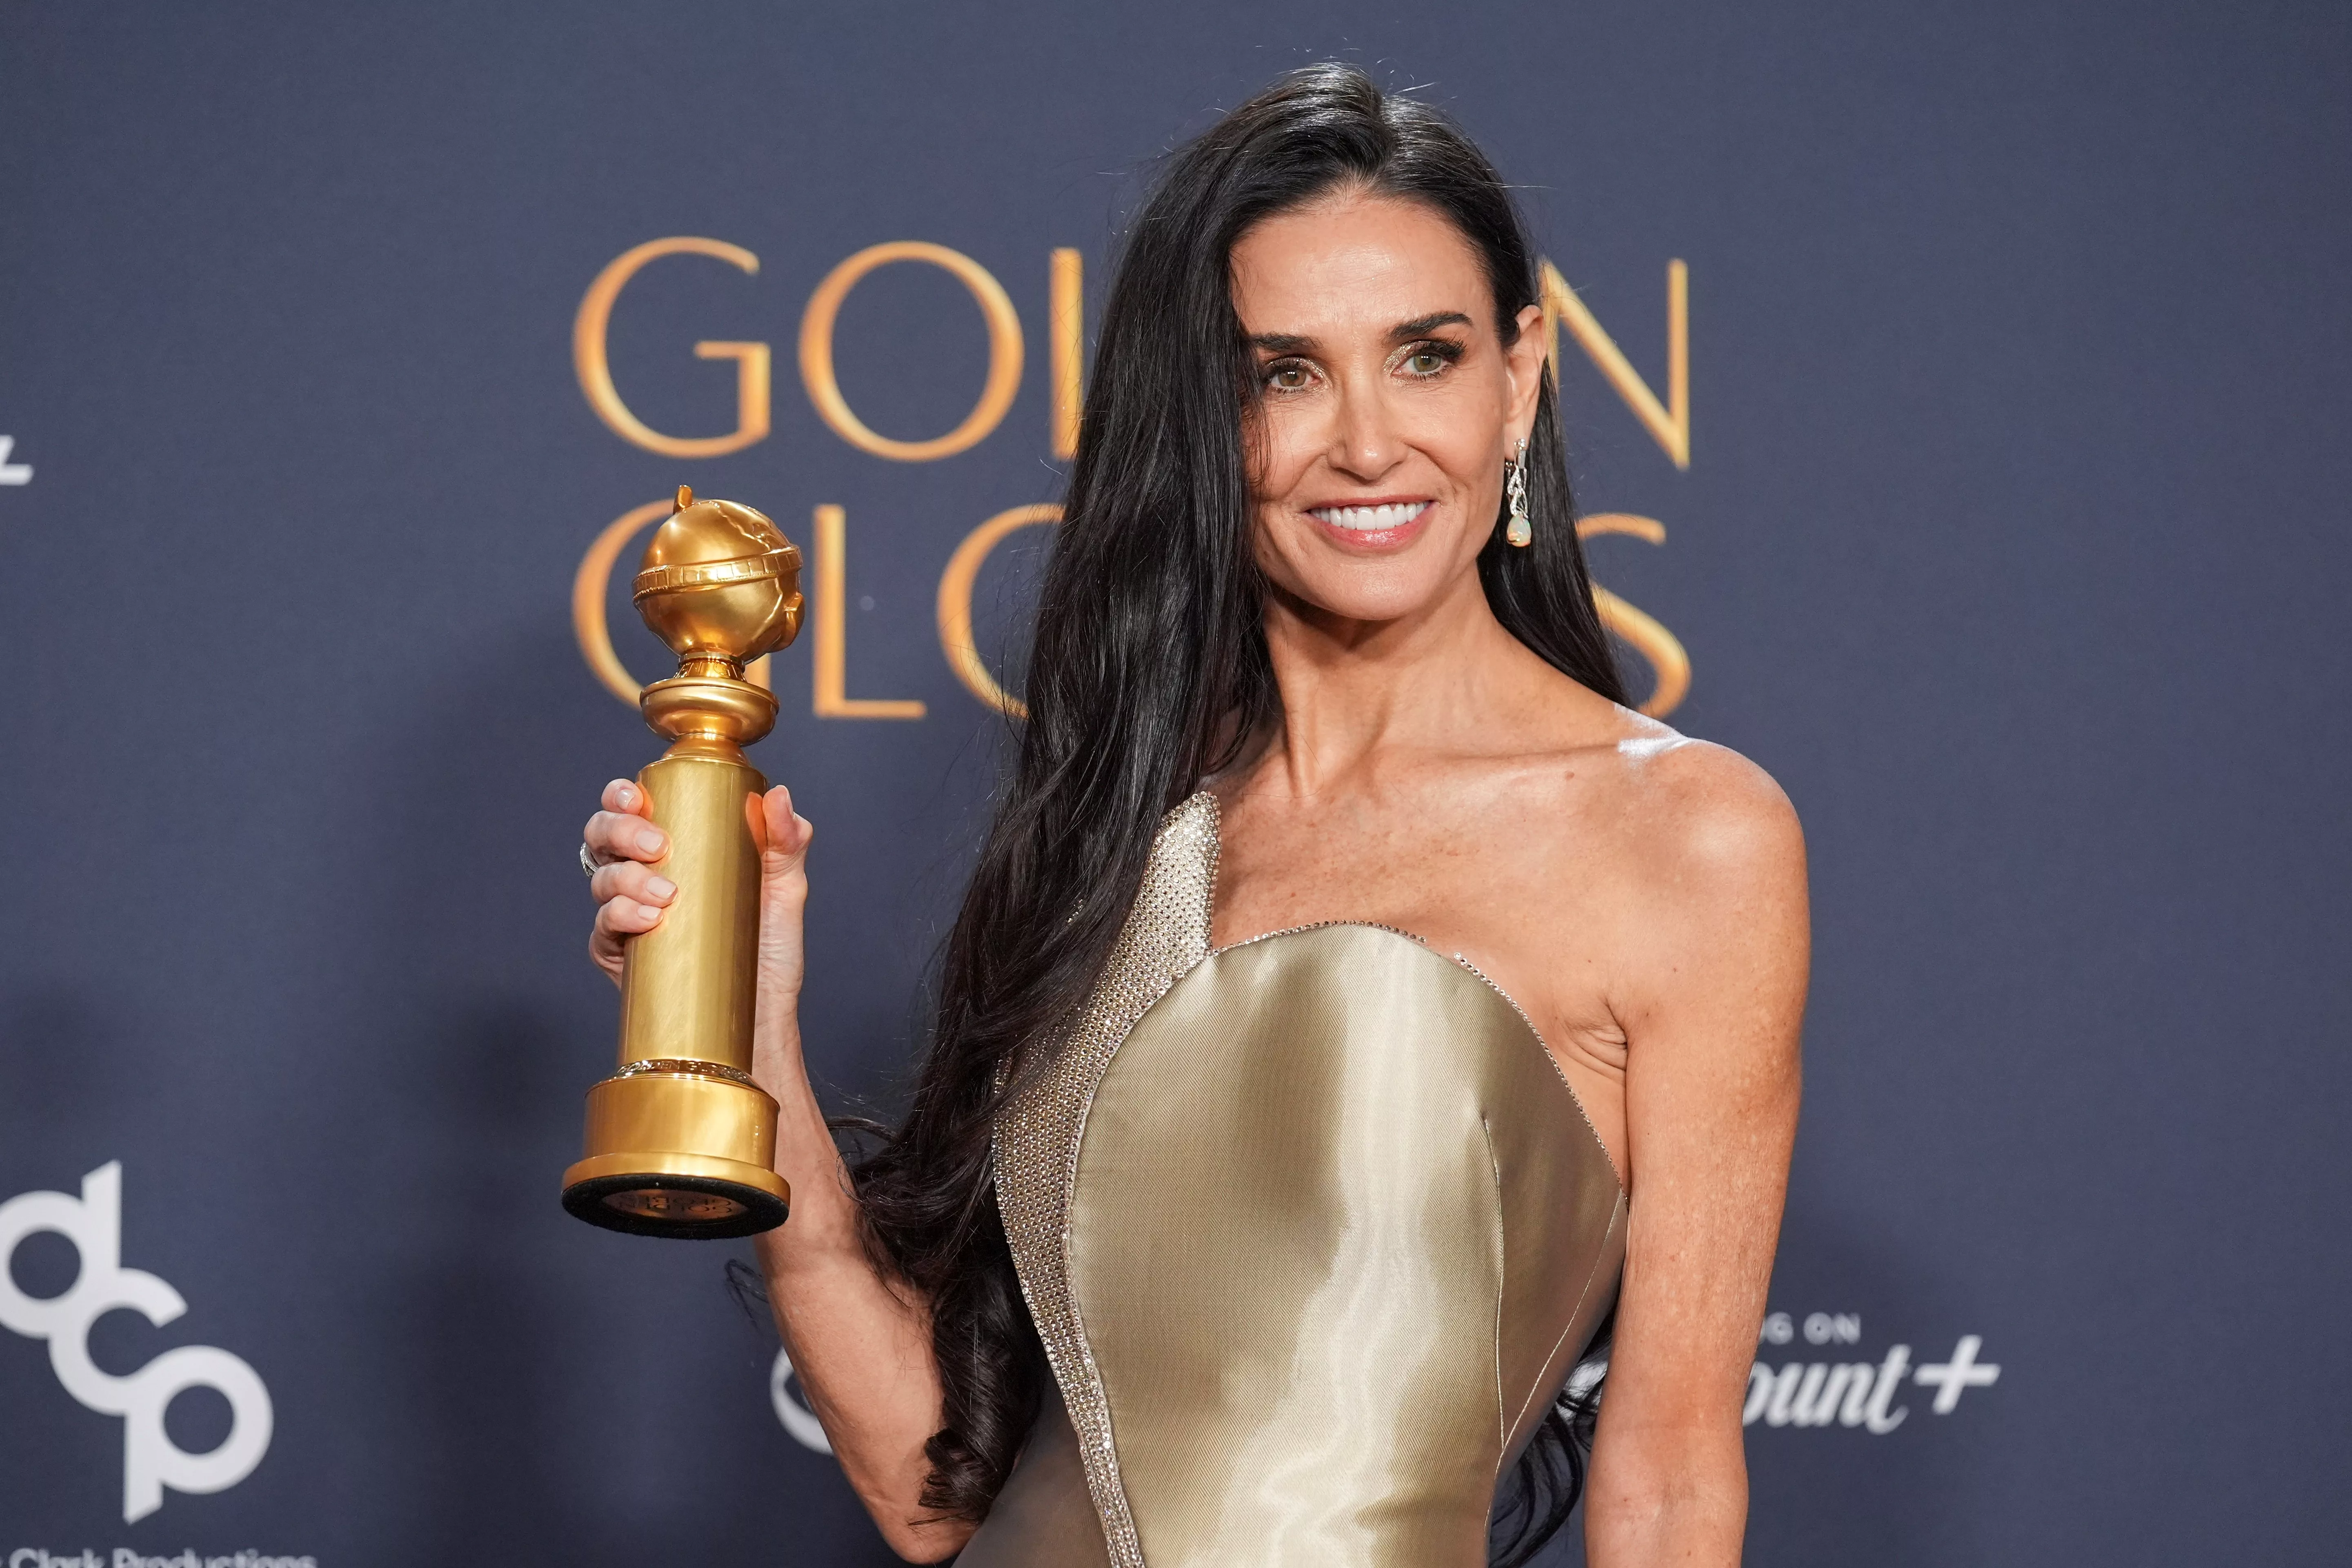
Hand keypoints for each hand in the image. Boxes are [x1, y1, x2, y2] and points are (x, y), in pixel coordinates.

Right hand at [583, 779, 815, 999]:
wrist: (763, 1010)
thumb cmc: (769, 947)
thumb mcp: (786, 886)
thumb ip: (788, 838)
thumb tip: (779, 796)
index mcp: (672, 848)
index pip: (631, 808)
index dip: (621, 796)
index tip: (638, 797)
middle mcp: (641, 876)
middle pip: (603, 836)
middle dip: (620, 830)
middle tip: (657, 846)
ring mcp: (627, 915)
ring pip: (602, 879)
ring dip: (626, 878)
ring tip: (667, 895)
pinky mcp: (620, 955)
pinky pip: (603, 929)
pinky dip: (621, 917)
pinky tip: (649, 919)